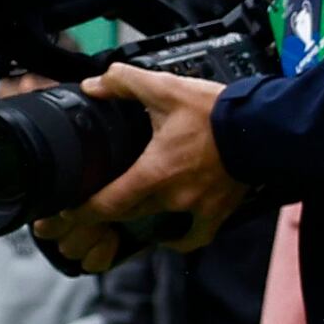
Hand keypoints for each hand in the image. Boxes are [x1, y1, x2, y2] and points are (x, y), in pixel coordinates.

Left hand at [33, 66, 244, 275]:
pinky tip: (169, 236)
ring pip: (155, 227)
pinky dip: (178, 240)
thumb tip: (94, 85)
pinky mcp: (217, 212)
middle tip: (80, 218)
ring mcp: (196, 209)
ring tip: (119, 220)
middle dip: (100, 219)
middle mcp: (173, 197)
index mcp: (155, 172)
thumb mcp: (166, 89)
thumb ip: (125, 83)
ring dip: (136, 224)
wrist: (263, 127)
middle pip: (126, 217)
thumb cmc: (217, 112)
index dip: (79, 214)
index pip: (107, 203)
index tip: (60, 219)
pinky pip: (193, 238)